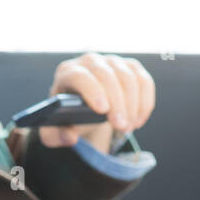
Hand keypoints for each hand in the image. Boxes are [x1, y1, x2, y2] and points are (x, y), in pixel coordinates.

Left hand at [39, 51, 155, 149]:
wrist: (83, 108)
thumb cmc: (68, 118)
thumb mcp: (54, 131)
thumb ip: (56, 137)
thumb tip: (70, 138)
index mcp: (67, 73)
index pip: (80, 75)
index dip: (92, 90)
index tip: (102, 111)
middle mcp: (89, 61)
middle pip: (107, 75)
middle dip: (117, 102)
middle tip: (121, 126)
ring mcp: (112, 61)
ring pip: (128, 77)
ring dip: (132, 105)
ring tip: (127, 128)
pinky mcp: (131, 67)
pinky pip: (143, 81)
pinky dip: (144, 103)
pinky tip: (137, 121)